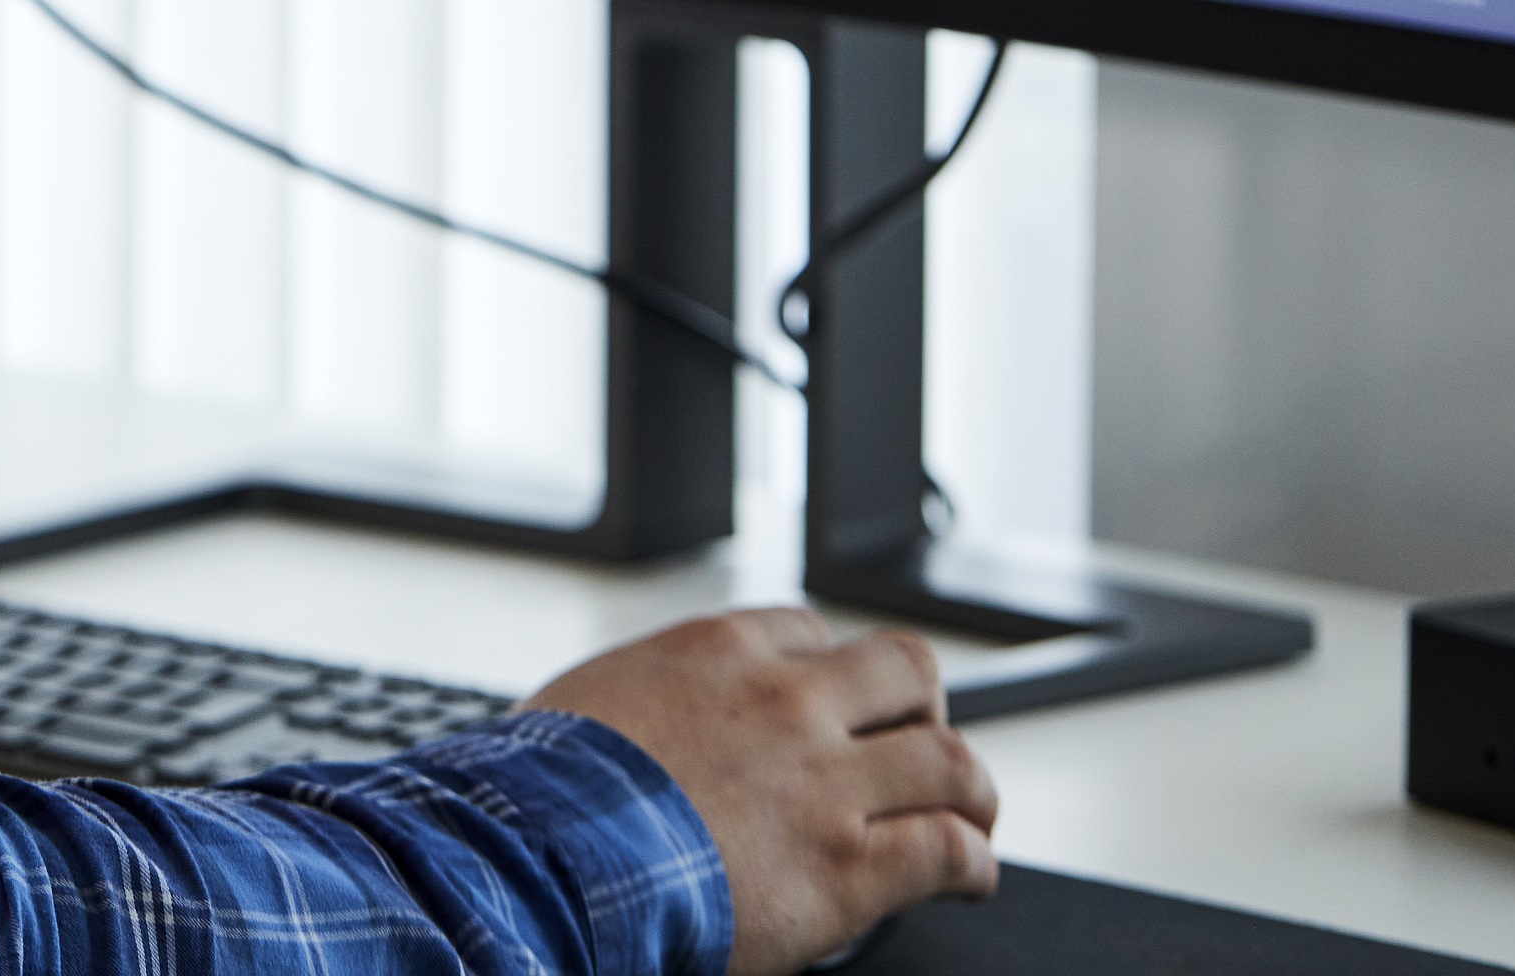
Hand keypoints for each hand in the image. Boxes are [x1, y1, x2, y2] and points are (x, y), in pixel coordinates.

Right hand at [530, 609, 997, 975]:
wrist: (542, 853)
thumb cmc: (542, 791)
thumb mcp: (583, 703)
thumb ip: (637, 703)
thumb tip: (629, 731)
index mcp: (716, 654)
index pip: (810, 633)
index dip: (832, 673)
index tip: (834, 706)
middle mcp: (786, 703)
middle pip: (905, 671)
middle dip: (922, 710)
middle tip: (917, 745)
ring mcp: (825, 783)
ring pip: (950, 759)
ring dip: (969, 790)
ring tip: (970, 816)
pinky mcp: (848, 866)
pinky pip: (947, 852)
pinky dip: (971, 866)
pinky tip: (967, 881)